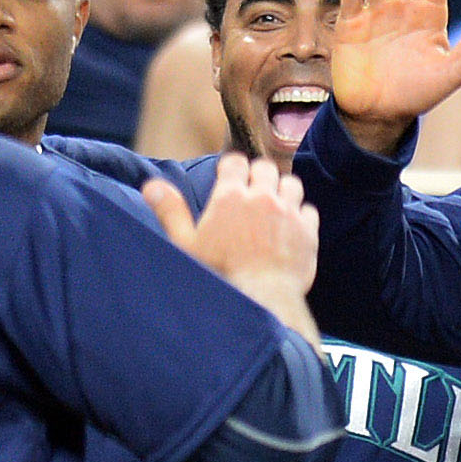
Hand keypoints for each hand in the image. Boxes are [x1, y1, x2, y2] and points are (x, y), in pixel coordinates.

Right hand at [143, 149, 318, 306]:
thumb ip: (170, 211)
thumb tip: (151, 186)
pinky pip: (309, 209)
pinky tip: (291, 228)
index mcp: (230, 197)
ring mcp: (288, 213)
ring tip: (274, 206)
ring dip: (282, 190)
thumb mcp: (186, 244)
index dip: (232, 168)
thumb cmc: (219, 275)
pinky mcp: (307, 231)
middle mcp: (262, 198)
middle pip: (265, 167)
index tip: (230, 178)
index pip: (235, 161)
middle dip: (258, 176)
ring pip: (291, 183)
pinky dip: (301, 215)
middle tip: (252, 193)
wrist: (260, 300)